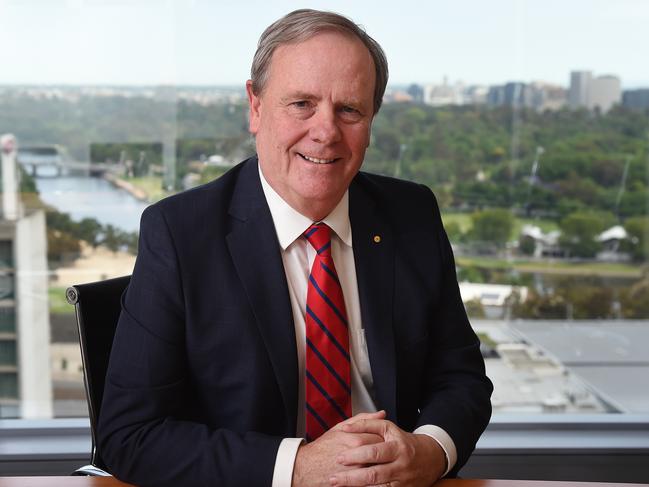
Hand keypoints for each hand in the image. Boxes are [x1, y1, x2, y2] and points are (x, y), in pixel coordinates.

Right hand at [292, 411, 386, 486]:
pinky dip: (373, 481)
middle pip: (383, 455)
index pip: (383, 438)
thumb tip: (381, 414)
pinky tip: (370, 478)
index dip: (385, 440)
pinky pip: (372, 484)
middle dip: (385, 454)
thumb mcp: (340, 428)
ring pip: (379, 470)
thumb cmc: (322, 448)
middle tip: (381, 455)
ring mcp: (357, 473)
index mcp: (357, 440)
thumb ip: (362, 419)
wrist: (305, 468)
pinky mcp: (354, 485)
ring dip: (380, 468)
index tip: (383, 442)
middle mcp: (359, 457)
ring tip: (376, 466)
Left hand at [329, 416, 445, 485]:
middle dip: (351, 478)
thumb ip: (367, 424)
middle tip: (334, 478)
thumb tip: (347, 427)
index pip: (374, 452)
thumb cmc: (404, 441)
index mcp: (397, 447)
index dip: (355, 455)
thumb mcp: (389, 428)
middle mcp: (401, 465)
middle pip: (373, 474)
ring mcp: (402, 481)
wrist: (431, 457)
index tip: (339, 457)